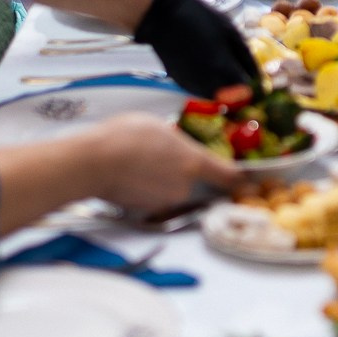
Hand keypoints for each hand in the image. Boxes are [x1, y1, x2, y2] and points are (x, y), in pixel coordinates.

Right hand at [79, 114, 241, 214]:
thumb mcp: (156, 125)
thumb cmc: (123, 137)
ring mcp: (165, 201)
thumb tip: (173, 143)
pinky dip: (146, 190)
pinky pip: (153, 198)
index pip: (226, 174)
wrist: (94, 163)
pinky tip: (129, 177)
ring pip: (170, 189)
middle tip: (157, 157)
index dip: (236, 178)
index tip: (243, 181)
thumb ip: (173, 139)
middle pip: (193, 181)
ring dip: (161, 180)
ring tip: (138, 164)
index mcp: (193, 161)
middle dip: (180, 172)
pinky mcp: (146, 211)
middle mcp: (185, 185)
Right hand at [133, 0, 260, 96]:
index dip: (257, 88)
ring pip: (220, 97)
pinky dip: (211, 84)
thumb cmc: (200, 18)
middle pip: (235, 99)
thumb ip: (247, 59)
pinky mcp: (183, 86)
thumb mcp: (231, 32)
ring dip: (227, 87)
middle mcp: (209, 86)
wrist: (162, 17)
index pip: (250, 94)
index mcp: (224, 71)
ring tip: (222, 62)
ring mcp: (194, 88)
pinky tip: (207, 64)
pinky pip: (204, 91)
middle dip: (242, 89)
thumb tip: (260, 80)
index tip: (259, 81)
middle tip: (242, 69)